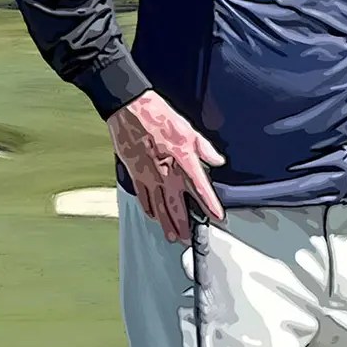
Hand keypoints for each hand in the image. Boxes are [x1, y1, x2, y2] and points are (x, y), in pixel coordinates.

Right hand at [107, 90, 224, 242]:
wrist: (129, 109)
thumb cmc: (156, 115)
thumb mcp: (188, 129)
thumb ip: (203, 148)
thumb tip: (216, 160)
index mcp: (183, 162)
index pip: (201, 190)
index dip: (210, 205)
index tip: (217, 217)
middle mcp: (166, 174)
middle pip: (178, 207)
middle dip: (185, 225)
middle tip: (189, 237)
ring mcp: (149, 177)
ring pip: (159, 208)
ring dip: (167, 224)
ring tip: (173, 236)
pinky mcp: (135, 174)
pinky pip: (143, 198)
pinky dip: (149, 209)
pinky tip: (153, 215)